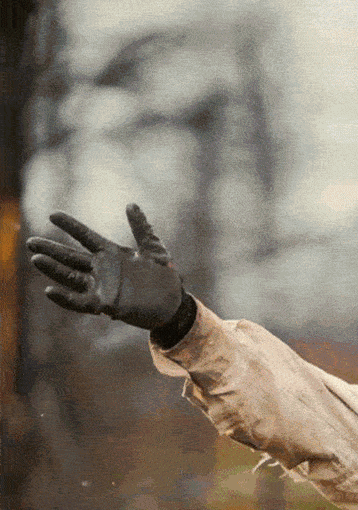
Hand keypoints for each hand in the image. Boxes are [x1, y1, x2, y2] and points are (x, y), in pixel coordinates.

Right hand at [27, 204, 184, 330]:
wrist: (174, 304)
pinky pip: (80, 302)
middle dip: (52, 249)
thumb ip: (142, 229)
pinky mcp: (105, 305)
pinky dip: (65, 298)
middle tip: (31, 242)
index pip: (86, 236)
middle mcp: (102, 269)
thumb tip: (131, 205)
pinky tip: (50, 290)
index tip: (53, 215)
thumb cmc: (164, 276)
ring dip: (53, 269)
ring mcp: (101, 287)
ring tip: (37, 259)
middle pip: (71, 257)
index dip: (71, 226)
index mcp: (111, 253)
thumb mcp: (154, 250)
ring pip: (71, 276)